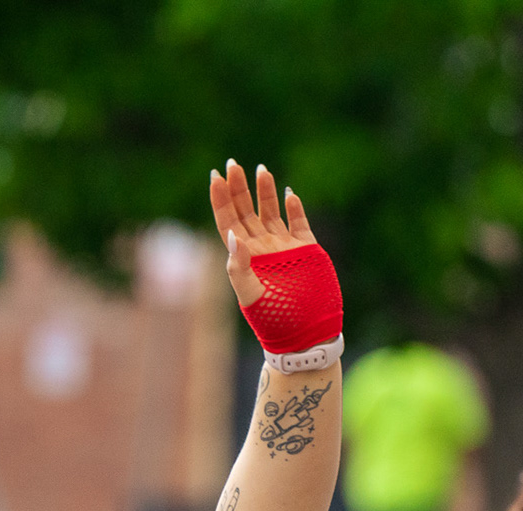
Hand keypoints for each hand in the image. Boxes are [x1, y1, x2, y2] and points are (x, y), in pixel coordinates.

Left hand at [208, 161, 316, 308]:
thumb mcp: (252, 296)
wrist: (307, 334)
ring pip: (270, 212)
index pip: (227, 222)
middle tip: (232, 164)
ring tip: (260, 169)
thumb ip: (239, 268)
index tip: (215, 176)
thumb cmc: (275, 320)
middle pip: (245, 212)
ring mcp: (284, 248)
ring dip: (265, 191)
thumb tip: (232, 235)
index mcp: (244, 258)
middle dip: (238, 188)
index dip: (220, 200)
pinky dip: (294, 207)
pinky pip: (298, 222)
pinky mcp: (307, 250)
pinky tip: (289, 192)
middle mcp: (262, 249)